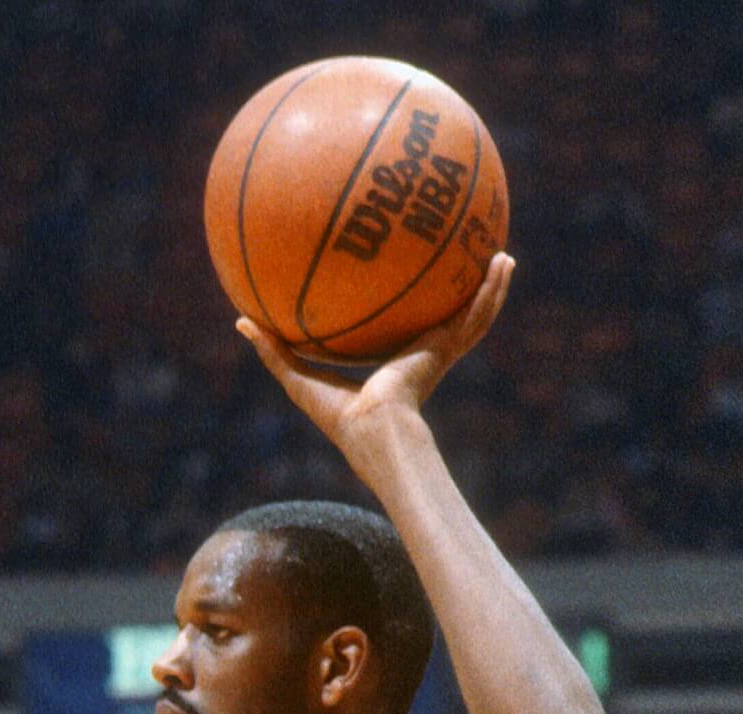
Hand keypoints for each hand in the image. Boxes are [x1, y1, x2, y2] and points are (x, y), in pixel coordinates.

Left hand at [238, 252, 513, 465]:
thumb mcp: (296, 373)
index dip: (407, 312)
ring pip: (472, 313)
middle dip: (455, 293)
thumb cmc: (336, 413)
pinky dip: (492, 290)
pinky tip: (503, 262)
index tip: (407, 287)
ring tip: (502, 255)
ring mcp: (440, 351)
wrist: (371, 428)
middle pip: (444, 318)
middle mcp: (421, 354)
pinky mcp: (449, 348)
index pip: (403, 334)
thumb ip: (271, 348)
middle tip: (466, 261)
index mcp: (393, 363)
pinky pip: (476, 314)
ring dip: (488, 286)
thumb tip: (239, 322)